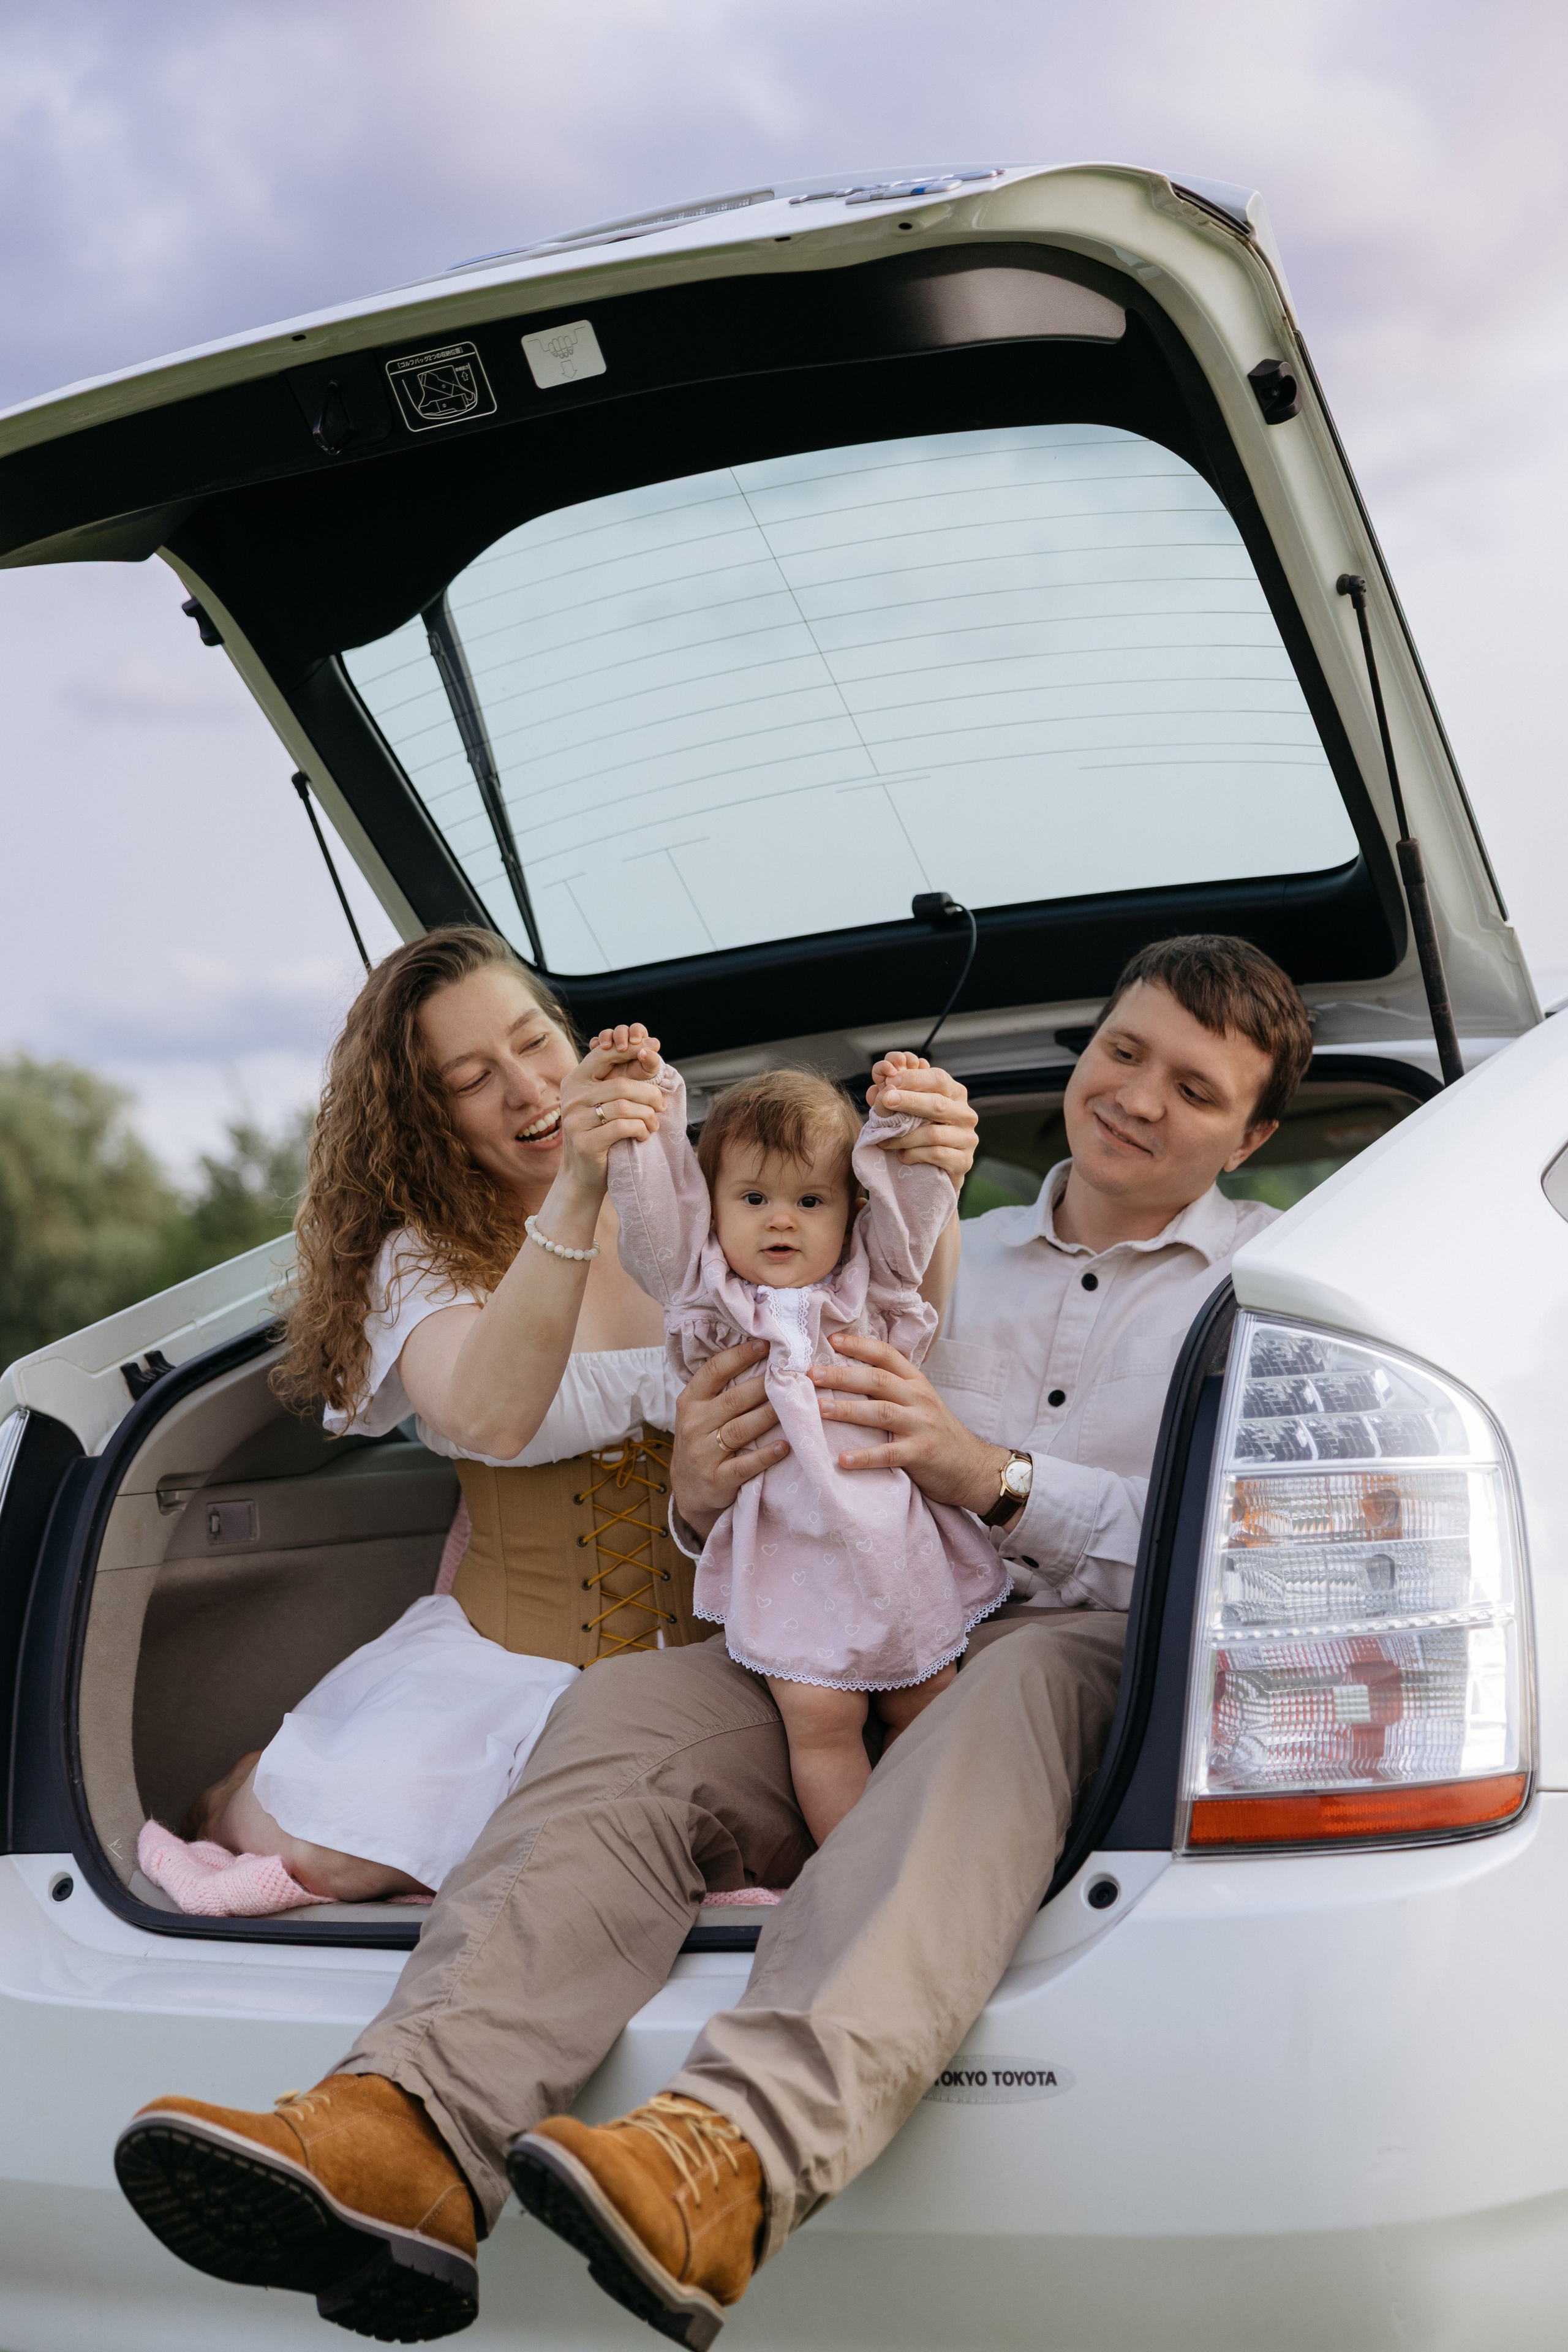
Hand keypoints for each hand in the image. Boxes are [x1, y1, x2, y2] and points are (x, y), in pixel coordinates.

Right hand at [558, 1023, 665, 1191]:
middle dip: (649, 1095)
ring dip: (647, 1116)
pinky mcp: (584, 1142)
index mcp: (575, 1081)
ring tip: (653, 1125)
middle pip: (621, 1085)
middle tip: (661, 1106)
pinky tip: (642, 1136)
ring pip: (624, 1107)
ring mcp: (575, 1120)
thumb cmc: (601, 1134)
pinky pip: (623, 1127)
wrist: (583, 1174)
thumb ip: (618, 1081)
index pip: (604, 1054)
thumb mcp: (604, 1103)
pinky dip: (640, 1130)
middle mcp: (571, 1097)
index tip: (653, 1054)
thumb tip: (652, 1051)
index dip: (630, 1050)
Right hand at [671, 1340, 787, 1539]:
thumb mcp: (700, 1413)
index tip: (766, 1345)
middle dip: (765, 1385)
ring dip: (770, 1415)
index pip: (713, 1371)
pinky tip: (785, 1445)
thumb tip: (761, 1356)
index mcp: (690, 1401)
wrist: (688, 1490)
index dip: (740, 1356)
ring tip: (796, 1404)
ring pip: (741, 1429)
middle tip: (793, 1372)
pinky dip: (766, 1455)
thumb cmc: (702, 1441)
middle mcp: (694, 1424)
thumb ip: (722, 1390)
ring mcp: (703, 1453)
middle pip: (734, 1399)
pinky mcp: (717, 1479)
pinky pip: (745, 1465)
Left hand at [811, 1332, 1009, 1509]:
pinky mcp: (921, 1453)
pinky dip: (864, 1457)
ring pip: (881, 1412)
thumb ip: (891, 1387)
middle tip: (812, 1374)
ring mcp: (921, 1425)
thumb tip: (846, 1373)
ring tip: (819, 1409)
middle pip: (877, 1380)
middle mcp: (919, 1398)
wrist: (971, 1466)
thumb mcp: (919, 1401)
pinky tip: (842, 1459)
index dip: (859, 1345)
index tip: (831, 1340)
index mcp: (916, 1382)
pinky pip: (889, 1454)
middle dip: (842, 1375)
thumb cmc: (935, 1432)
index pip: (886, 1355)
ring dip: (848, 1410)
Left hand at [866, 1055, 978, 1186]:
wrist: (936, 1172)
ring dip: (905, 1137)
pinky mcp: (963, 1161)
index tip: (890, 1081)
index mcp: (955, 1094)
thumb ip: (895, 1098)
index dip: (914, 1078)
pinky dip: (914, 1154)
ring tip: (885, 1140)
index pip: (938, 1078)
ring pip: (934, 1133)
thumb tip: (876, 1090)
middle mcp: (965, 1114)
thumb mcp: (910, 1112)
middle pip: (938, 1104)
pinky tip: (902, 1156)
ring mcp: (967, 1138)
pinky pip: (936, 1154)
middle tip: (885, 1101)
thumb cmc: (919, 1134)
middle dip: (909, 1101)